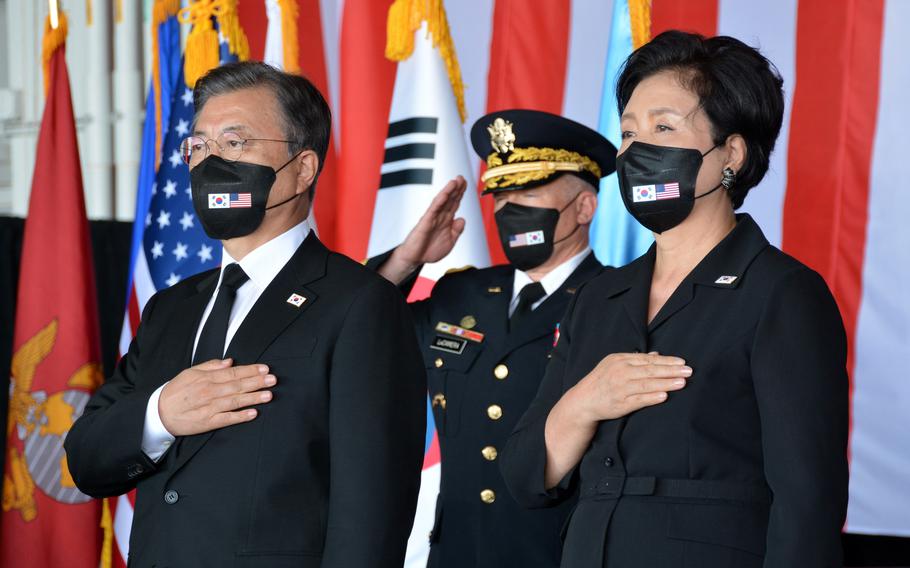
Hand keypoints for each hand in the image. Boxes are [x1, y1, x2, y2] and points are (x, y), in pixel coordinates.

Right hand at [158, 359, 275, 435]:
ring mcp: (209, 408)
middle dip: (257, 382)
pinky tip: (253, 413)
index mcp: (206, 378)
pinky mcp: (208, 422)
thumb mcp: (190, 372)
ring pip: (235, 401)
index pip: (233, 373)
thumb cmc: (176, 391)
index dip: (250, 370)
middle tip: (273, 380)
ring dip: (253, 398)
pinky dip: (240, 416)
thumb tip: (230, 361)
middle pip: (237, 386)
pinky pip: (227, 419)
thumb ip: (211, 366)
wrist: (159, 413)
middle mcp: (209, 392)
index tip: (265, 369)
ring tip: (268, 395)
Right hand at [378, 177, 467, 283]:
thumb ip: (457, 230)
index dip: (460, 193)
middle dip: (456, 188)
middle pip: (450, 199)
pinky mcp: (426, 222)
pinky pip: (433, 210)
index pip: (454, 203)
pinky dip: (439, 201)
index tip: (465, 184)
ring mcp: (433, 218)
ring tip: (455, 181)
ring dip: (449, 191)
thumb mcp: (450, 241)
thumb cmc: (429, 249)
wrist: (415, 258)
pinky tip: (444, 194)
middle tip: (461, 177)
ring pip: (442, 202)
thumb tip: (462, 219)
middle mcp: (440, 216)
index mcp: (446, 220)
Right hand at [570, 352, 690, 421]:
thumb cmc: (602, 381)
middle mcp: (620, 372)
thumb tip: (656, 355)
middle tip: (689, 371)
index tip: (682, 362)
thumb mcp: (614, 365)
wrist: (582, 401)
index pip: (648, 359)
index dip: (666, 361)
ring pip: (647, 384)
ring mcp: (620, 388)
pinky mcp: (620, 404)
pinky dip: (652, 397)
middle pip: (650, 370)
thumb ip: (635, 360)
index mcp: (620, 360)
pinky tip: (664, 396)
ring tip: (682, 382)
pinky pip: (639, 400)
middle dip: (671, 370)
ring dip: (666, 383)